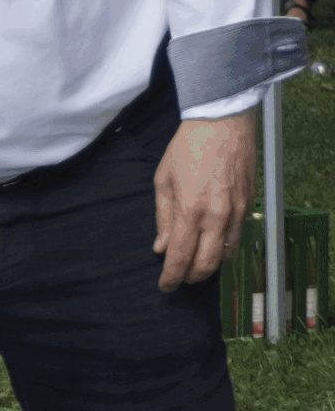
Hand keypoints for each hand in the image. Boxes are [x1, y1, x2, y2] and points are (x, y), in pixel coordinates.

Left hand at [153, 112, 256, 290]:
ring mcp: (237, 213)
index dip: (172, 276)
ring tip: (194, 266)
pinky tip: (212, 247)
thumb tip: (160, 247)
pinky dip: (224, 249)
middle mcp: (216, 217)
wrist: (222, 124)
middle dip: (191, 277)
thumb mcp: (163, 179)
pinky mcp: (249, 207)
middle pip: (207, 264)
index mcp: (190, 210)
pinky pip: (237, 238)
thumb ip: (163, 216)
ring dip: (209, 266)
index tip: (165, 286)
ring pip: (225, 255)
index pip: (180, 255)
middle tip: (179, 279)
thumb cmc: (187, 148)